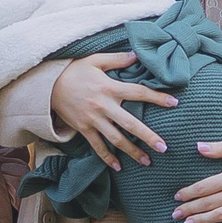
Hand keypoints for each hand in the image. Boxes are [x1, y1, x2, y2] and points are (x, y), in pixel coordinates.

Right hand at [48, 52, 175, 169]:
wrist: (47, 86)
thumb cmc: (73, 71)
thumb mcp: (95, 60)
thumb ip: (117, 59)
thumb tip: (137, 55)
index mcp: (109, 87)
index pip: (138, 92)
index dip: (157, 98)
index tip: (174, 103)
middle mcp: (103, 106)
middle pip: (130, 124)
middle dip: (148, 137)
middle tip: (164, 147)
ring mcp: (93, 120)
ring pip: (116, 139)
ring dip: (132, 152)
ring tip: (147, 161)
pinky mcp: (83, 129)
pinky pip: (97, 146)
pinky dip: (107, 158)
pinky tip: (118, 167)